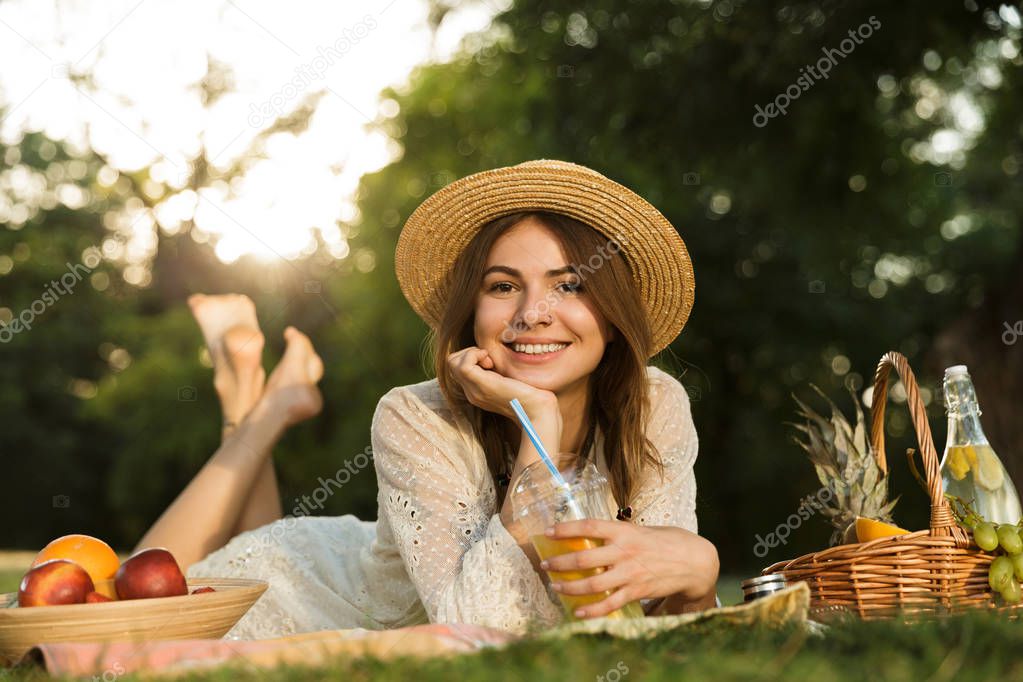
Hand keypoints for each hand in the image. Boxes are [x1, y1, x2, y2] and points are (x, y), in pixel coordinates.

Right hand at [446, 346, 557, 422]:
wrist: (538, 411)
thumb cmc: (532, 394)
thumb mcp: (510, 380)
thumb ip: (499, 372)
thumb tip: (493, 355)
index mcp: (477, 392)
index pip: (457, 367)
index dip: (471, 357)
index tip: (491, 361)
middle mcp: (472, 393)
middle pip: (452, 363)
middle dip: (469, 353)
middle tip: (489, 360)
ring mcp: (475, 391)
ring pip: (452, 362)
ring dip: (471, 353)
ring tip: (490, 361)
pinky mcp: (482, 386)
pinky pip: (463, 365)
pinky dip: (474, 355)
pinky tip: (491, 362)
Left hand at [540, 519, 718, 618]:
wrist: (693, 561)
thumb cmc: (664, 541)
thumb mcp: (640, 529)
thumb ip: (618, 532)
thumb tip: (591, 532)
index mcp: (623, 531)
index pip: (587, 526)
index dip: (565, 529)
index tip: (547, 531)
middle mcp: (624, 551)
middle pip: (583, 559)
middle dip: (559, 563)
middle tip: (544, 564)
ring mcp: (629, 573)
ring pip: (592, 585)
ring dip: (569, 587)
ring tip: (555, 587)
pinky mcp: (636, 591)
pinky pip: (609, 604)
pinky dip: (591, 611)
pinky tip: (577, 612)